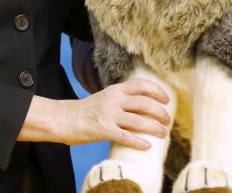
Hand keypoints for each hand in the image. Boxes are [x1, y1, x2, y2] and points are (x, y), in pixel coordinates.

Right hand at [20, 78, 169, 149]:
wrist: (64, 118)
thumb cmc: (87, 110)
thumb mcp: (106, 97)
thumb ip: (122, 99)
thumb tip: (145, 106)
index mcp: (115, 90)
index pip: (141, 85)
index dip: (157, 91)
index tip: (167, 100)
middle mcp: (113, 100)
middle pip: (144, 103)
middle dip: (160, 112)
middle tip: (167, 120)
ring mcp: (108, 115)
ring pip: (138, 121)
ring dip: (154, 128)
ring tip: (163, 133)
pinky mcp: (103, 130)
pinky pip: (125, 137)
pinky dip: (138, 142)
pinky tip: (147, 146)